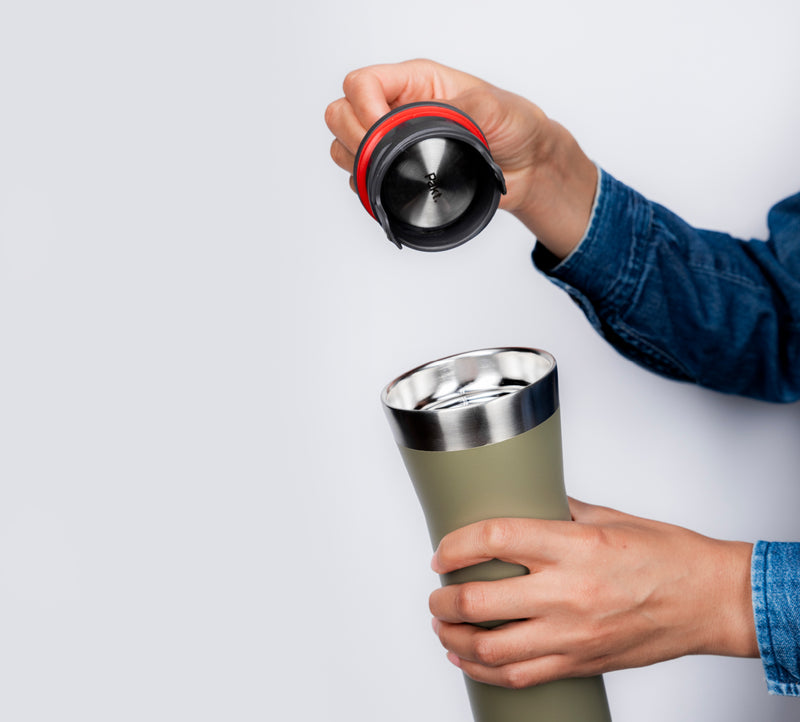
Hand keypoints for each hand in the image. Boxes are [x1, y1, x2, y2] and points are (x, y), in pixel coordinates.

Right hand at [324, 59, 596, 257]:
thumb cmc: (514, 127)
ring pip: (344, 145)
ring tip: (383, 170)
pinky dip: (363, 184)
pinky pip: (359, 176)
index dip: (361, 105)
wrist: (526, 167)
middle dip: (353, 135)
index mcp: (415, 83)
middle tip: (381, 155)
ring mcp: (393, 142)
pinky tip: (386, 187)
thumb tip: (430, 120)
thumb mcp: (493, 108)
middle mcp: (398, 109)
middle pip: (341, 113)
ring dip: (354, 160)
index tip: (381, 127)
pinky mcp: (396, 171)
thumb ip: (460, 108)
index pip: (361, 82)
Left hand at [429, 498, 756, 688]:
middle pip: (481, 600)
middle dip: (444, 599)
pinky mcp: (580, 663)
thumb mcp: (610, 517)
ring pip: (491, 648)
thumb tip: (525, 500)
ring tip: (444, 627)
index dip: (456, 545)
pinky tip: (470, 661)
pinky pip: (520, 677)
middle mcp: (569, 592)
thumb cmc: (668, 556)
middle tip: (437, 593)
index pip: (495, 539)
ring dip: (455, 639)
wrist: (710, 601)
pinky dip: (484, 672)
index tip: (442, 552)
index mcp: (574, 546)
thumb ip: (560, 510)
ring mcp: (573, 634)